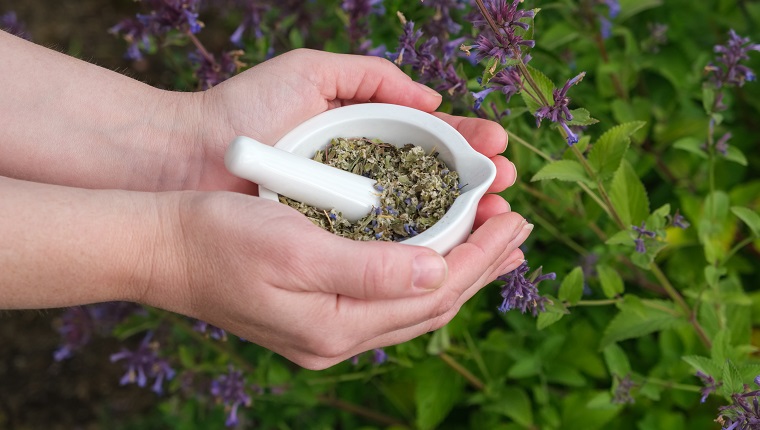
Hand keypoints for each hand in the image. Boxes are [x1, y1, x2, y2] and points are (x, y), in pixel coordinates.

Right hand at [145, 191, 530, 369]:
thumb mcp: (295, 249)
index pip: (432, 292)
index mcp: (336, 327)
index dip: (479, 255)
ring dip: (457, 269)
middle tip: (520, 229)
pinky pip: (388, 297)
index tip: (514, 220)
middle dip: (480, 264)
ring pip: (413, 303)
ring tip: (494, 245)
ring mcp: (326, 329)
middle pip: (431, 304)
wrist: (161, 247)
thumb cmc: (219, 237)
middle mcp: (337, 338)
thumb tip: (438, 274)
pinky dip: (422, 272)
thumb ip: (370, 270)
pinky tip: (435, 256)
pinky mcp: (316, 310)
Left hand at [193, 49, 515, 227]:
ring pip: (416, 230)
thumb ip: (372, 78)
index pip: (431, 152)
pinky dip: (419, 258)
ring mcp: (344, 224)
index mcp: (365, 145)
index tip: (500, 152)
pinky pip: (381, 259)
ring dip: (461, 229)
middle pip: (433, 194)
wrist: (185, 156)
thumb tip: (434, 99)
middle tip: (511, 192)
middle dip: (476, 192)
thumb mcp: (311, 76)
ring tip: (500, 223)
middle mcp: (362, 189)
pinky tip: (452, 257)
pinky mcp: (326, 252)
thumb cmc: (244, 112)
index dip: (469, 153)